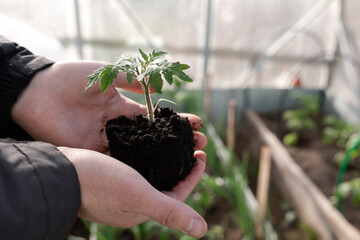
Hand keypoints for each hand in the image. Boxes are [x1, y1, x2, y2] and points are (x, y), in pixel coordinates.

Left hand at [12, 61, 206, 152]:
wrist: (37, 93)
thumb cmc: (71, 79)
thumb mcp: (106, 74)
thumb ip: (131, 80)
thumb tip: (157, 87)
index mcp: (123, 108)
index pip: (156, 118)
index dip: (177, 121)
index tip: (198, 124)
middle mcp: (120, 128)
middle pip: (154, 139)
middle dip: (177, 142)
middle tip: (200, 147)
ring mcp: (108, 142)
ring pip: (141, 154)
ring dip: (163, 159)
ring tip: (187, 162)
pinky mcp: (94, 154)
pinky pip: (119, 163)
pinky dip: (137, 168)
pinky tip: (157, 173)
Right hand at [58, 146, 207, 237]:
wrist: (59, 171)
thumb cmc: (99, 183)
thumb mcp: (138, 195)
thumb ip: (169, 212)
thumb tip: (201, 230)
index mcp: (141, 210)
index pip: (177, 194)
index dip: (193, 176)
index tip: (202, 156)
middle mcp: (131, 202)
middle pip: (165, 184)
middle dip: (181, 166)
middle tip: (192, 147)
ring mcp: (118, 190)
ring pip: (150, 174)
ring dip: (165, 160)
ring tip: (173, 143)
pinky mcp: (107, 177)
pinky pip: (135, 166)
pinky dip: (146, 156)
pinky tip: (147, 144)